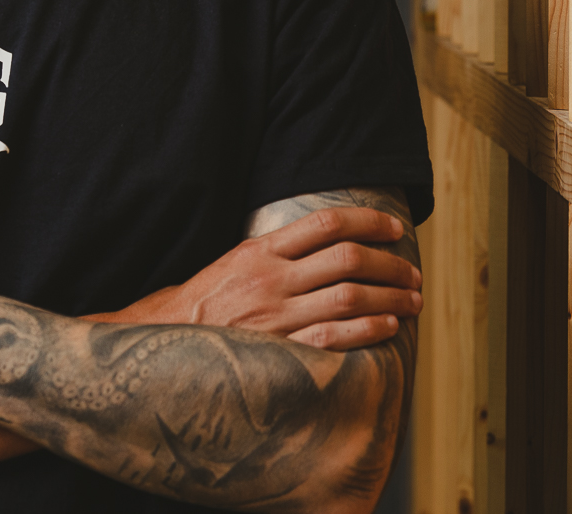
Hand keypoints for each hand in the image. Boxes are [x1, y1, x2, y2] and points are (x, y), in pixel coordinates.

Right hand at [94, 206, 420, 350]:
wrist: (159, 347)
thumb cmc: (198, 308)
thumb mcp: (231, 265)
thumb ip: (272, 255)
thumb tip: (319, 246)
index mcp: (259, 251)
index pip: (325, 223)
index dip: (368, 221)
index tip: (394, 227)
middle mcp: (270, 279)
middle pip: (347, 258)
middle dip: (389, 262)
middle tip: (411, 270)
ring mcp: (276, 315)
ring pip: (350, 295)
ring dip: (390, 296)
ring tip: (412, 298)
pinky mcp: (280, 349)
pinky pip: (336, 336)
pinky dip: (369, 329)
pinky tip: (389, 326)